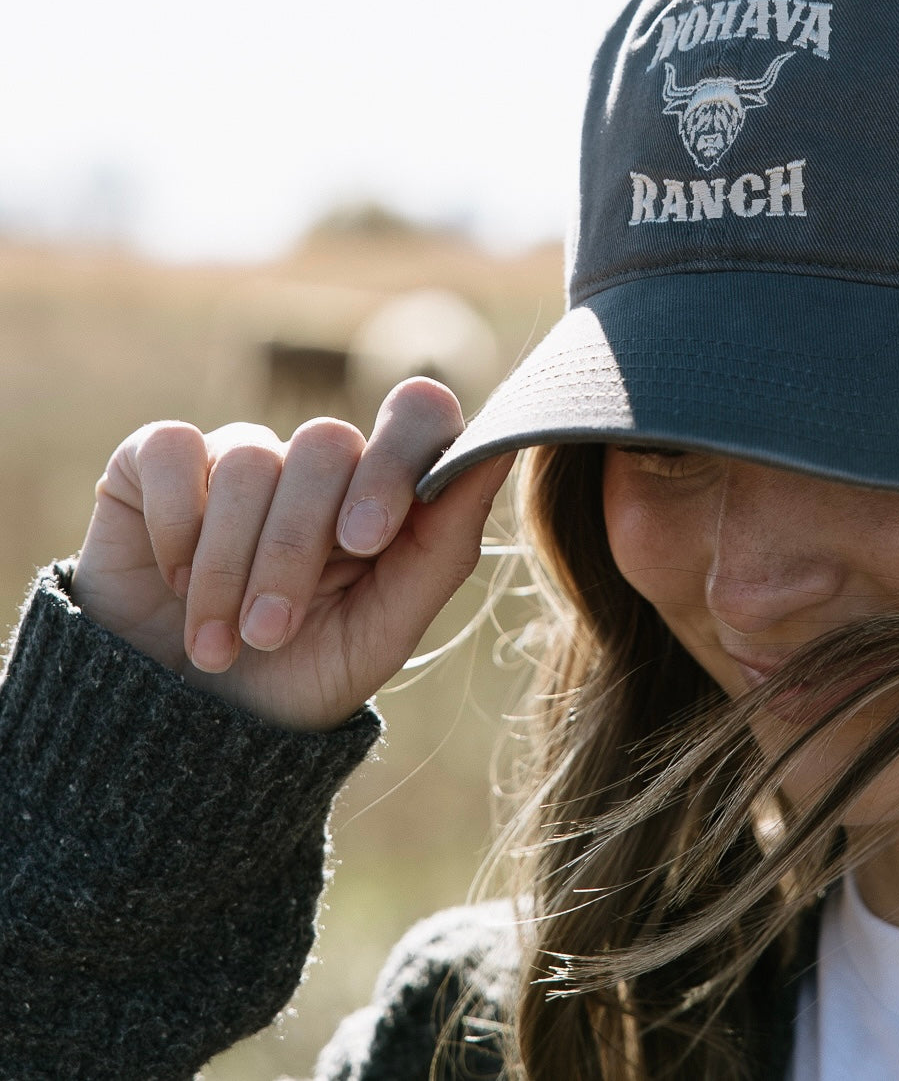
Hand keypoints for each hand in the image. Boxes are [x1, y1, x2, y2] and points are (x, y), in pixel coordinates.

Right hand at [69, 379, 513, 730]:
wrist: (194, 723)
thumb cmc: (306, 670)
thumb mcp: (386, 627)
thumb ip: (446, 542)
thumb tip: (502, 450)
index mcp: (386, 488)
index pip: (420, 411)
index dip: (397, 461)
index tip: (367, 540)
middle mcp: (319, 461)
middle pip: (327, 443)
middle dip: (296, 550)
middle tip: (272, 633)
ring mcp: (240, 453)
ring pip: (251, 461)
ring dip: (230, 566)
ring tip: (220, 644)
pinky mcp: (161, 460)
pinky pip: (173, 451)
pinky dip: (175, 526)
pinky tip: (176, 580)